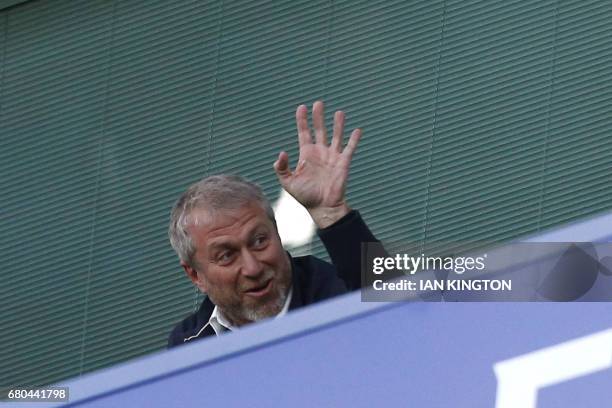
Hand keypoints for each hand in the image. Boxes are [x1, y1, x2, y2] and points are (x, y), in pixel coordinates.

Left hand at [274, 101, 361, 227]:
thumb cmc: (305, 196)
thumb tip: (282, 152)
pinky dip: (354, 139)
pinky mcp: (343, 163)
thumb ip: (282, 168)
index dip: (302, 120)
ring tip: (339, 112)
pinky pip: (349, 148)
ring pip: (336, 136)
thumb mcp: (288, 182)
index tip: (302, 107)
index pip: (304, 133)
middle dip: (319, 117)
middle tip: (318, 103)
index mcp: (306, 154)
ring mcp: (332, 157)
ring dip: (338, 124)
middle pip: (320, 130)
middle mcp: (320, 152)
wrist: (322, 208)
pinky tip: (357, 129)